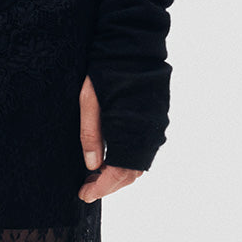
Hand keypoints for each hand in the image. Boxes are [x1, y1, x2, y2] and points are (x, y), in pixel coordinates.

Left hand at [77, 75, 145, 202]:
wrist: (131, 45)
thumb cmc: (105, 70)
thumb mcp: (88, 102)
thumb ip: (91, 135)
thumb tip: (91, 166)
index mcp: (131, 130)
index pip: (118, 173)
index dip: (101, 188)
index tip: (84, 195)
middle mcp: (149, 132)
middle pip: (131, 173)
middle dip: (109, 185)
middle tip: (86, 190)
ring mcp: (156, 126)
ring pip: (138, 164)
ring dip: (118, 175)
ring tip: (95, 177)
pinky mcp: (156, 118)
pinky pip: (144, 150)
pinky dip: (127, 162)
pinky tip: (110, 160)